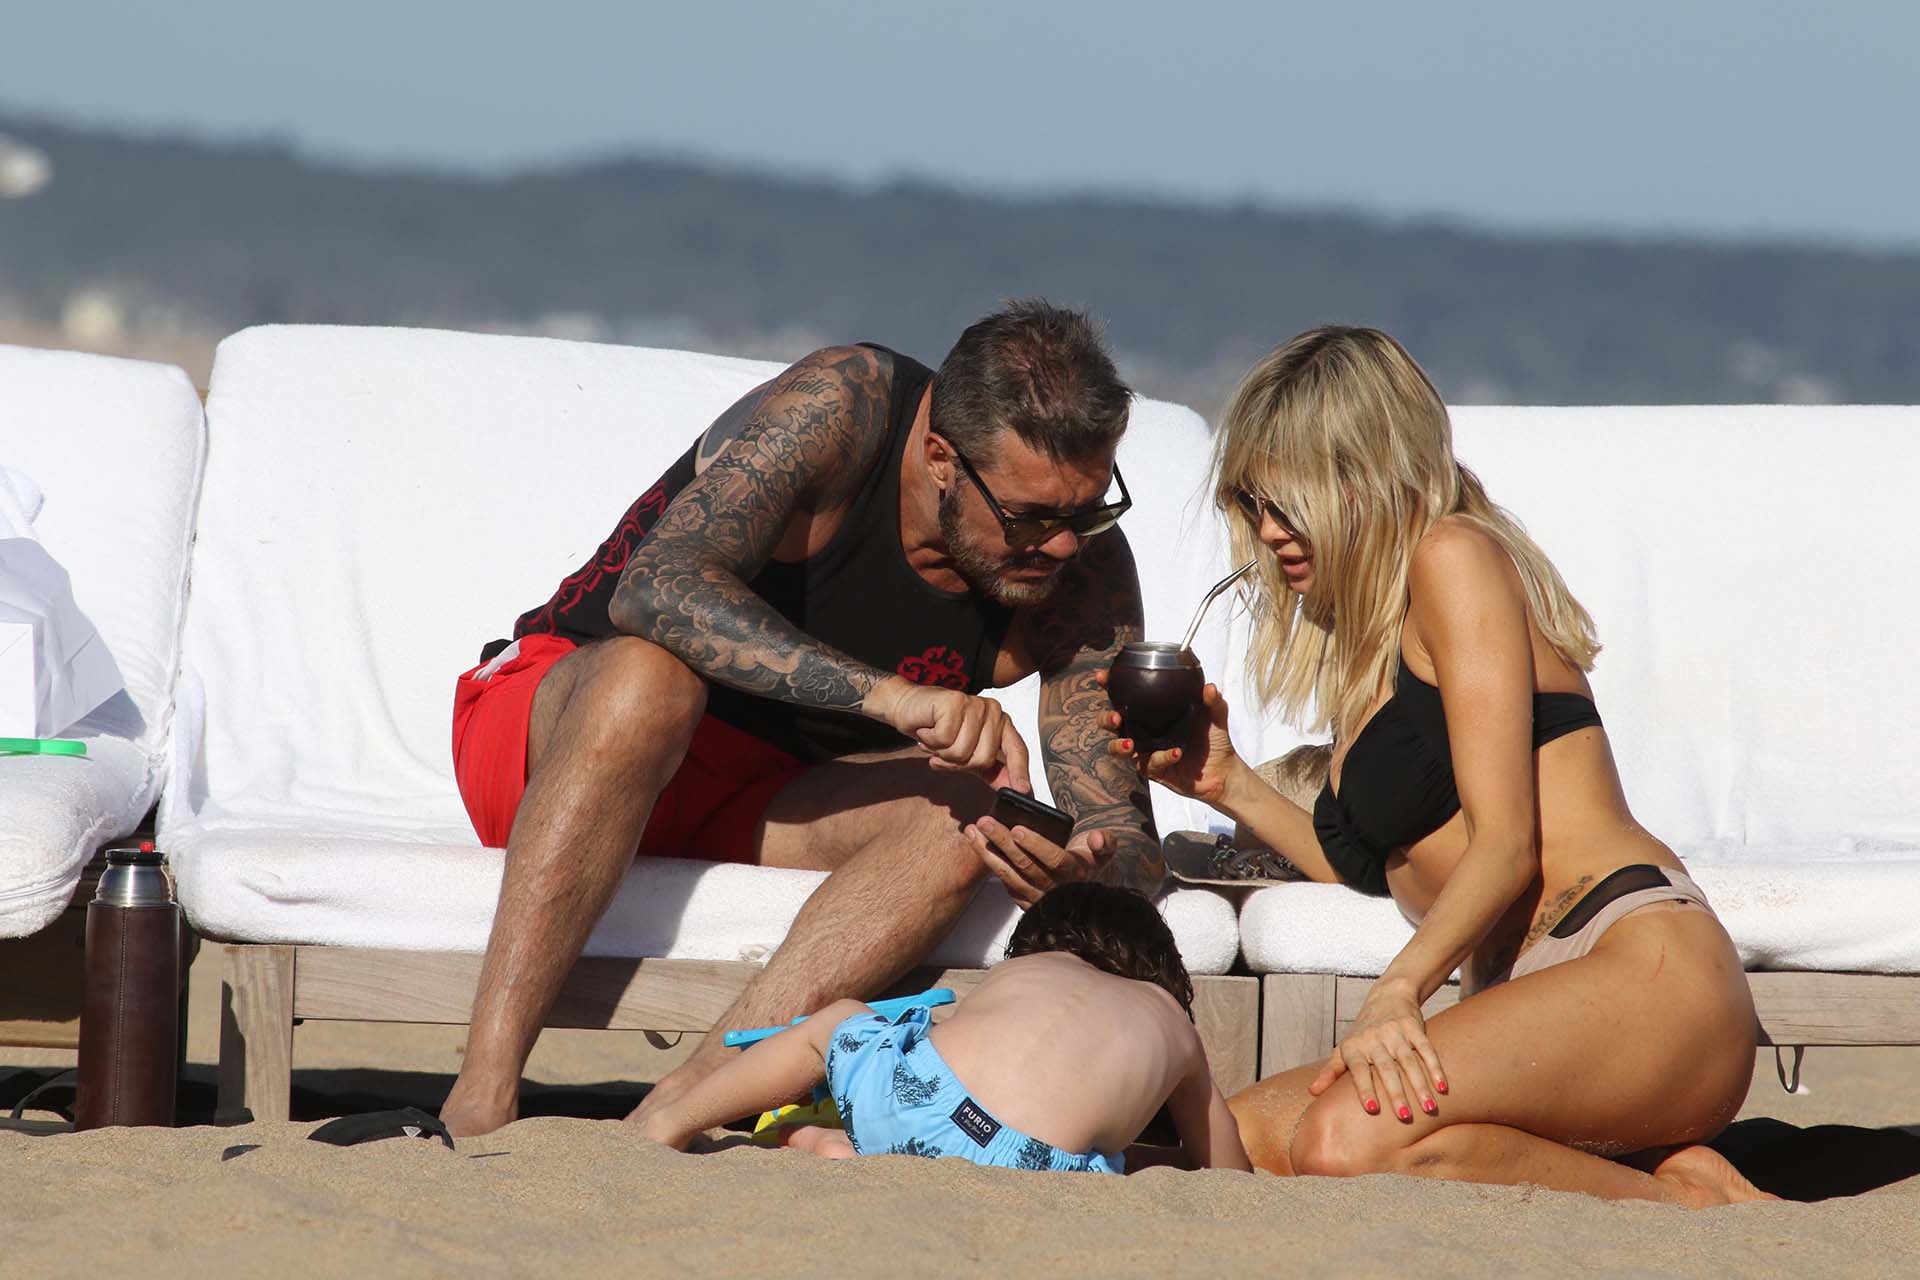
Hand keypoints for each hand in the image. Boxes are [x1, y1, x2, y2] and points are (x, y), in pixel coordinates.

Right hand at [868, 677, 1032, 791]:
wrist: (908, 707)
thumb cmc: (937, 729)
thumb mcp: (968, 754)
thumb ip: (991, 770)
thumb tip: (1013, 789)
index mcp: (1000, 722)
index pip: (1017, 749)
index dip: (1019, 771)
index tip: (1022, 790)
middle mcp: (992, 711)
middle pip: (983, 759)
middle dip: (957, 763)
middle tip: (944, 750)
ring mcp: (975, 705)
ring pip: (962, 752)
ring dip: (941, 752)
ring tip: (935, 738)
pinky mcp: (955, 702)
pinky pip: (945, 740)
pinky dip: (930, 741)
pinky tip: (928, 729)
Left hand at [964, 815, 1106, 906]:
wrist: (1083, 889)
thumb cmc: (1088, 861)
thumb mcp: (1104, 851)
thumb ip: (1105, 842)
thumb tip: (1096, 839)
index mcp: (1075, 873)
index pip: (1054, 859)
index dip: (1035, 844)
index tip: (1017, 828)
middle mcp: (1055, 888)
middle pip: (1025, 865)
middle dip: (1002, 841)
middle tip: (985, 821)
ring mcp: (1038, 897)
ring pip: (1009, 875)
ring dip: (988, 853)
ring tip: (973, 831)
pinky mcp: (1024, 901)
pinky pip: (1004, 883)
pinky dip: (989, 864)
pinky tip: (978, 845)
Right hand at [1099, 673, 1241, 806]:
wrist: (1223, 770)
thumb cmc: (1213, 739)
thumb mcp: (1215, 716)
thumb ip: (1213, 701)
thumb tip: (1209, 687)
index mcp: (1151, 713)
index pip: (1124, 697)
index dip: (1109, 687)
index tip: (1102, 677)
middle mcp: (1143, 731)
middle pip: (1110, 724)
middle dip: (1105, 718)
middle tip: (1116, 716)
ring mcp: (1145, 751)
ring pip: (1116, 749)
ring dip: (1118, 744)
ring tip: (1130, 742)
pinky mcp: (1153, 770)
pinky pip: (1149, 764)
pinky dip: (1162, 757)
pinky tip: (1176, 752)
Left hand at [1306, 982, 1446, 1120]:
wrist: (1388, 996)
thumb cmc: (1363, 1032)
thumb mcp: (1344, 1048)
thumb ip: (1331, 1071)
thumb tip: (1312, 1093)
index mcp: (1354, 1047)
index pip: (1358, 1069)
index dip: (1364, 1088)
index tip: (1372, 1109)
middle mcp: (1373, 1039)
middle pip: (1386, 1068)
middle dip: (1396, 1093)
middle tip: (1405, 1117)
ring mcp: (1395, 1032)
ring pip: (1409, 1061)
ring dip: (1420, 1085)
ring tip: (1429, 1108)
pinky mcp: (1414, 1027)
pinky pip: (1426, 1048)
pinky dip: (1435, 1067)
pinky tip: (1442, 1086)